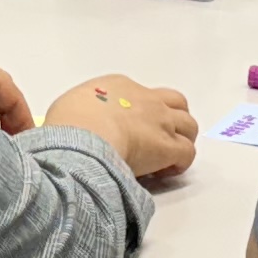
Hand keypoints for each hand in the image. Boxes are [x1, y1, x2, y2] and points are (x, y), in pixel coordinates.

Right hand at [44, 72, 199, 188]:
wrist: (84, 137)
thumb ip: (82, 113)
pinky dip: (181, 162)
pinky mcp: (169, 147)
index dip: (141, 114)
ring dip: (181, 139)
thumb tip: (79, 125)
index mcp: (119, 86)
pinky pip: (187, 153)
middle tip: (159, 138)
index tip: (130, 132)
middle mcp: (146, 99)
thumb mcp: (69, 107)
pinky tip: (165, 172)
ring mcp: (161, 121)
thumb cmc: (69, 123)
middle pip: (176, 103)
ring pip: (189, 125)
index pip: (142, 95)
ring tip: (167, 157)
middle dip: (173, 119)